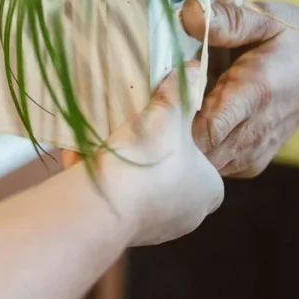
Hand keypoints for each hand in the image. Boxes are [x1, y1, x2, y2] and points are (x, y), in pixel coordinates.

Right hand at [102, 64, 223, 245]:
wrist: (108, 202)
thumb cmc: (151, 157)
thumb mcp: (170, 113)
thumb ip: (182, 91)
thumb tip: (194, 67)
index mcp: (209, 189)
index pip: (204, 164)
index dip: (185, 143)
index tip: (165, 127)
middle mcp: (188, 215)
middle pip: (171, 177)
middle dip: (153, 157)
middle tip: (136, 131)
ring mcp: (157, 228)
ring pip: (142, 190)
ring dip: (127, 169)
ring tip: (108, 142)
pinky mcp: (125, 231)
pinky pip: (117, 198)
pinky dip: (106, 181)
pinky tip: (88, 159)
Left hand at [179, 0, 298, 177]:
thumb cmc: (295, 39)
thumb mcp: (265, 18)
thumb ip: (228, 19)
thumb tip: (188, 12)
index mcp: (255, 94)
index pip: (206, 128)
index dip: (175, 112)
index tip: (166, 86)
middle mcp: (255, 132)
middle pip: (195, 151)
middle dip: (171, 126)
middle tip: (164, 94)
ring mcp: (253, 153)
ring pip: (200, 162)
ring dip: (182, 138)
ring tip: (181, 104)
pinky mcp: (250, 163)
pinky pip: (211, 165)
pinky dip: (196, 147)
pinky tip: (196, 118)